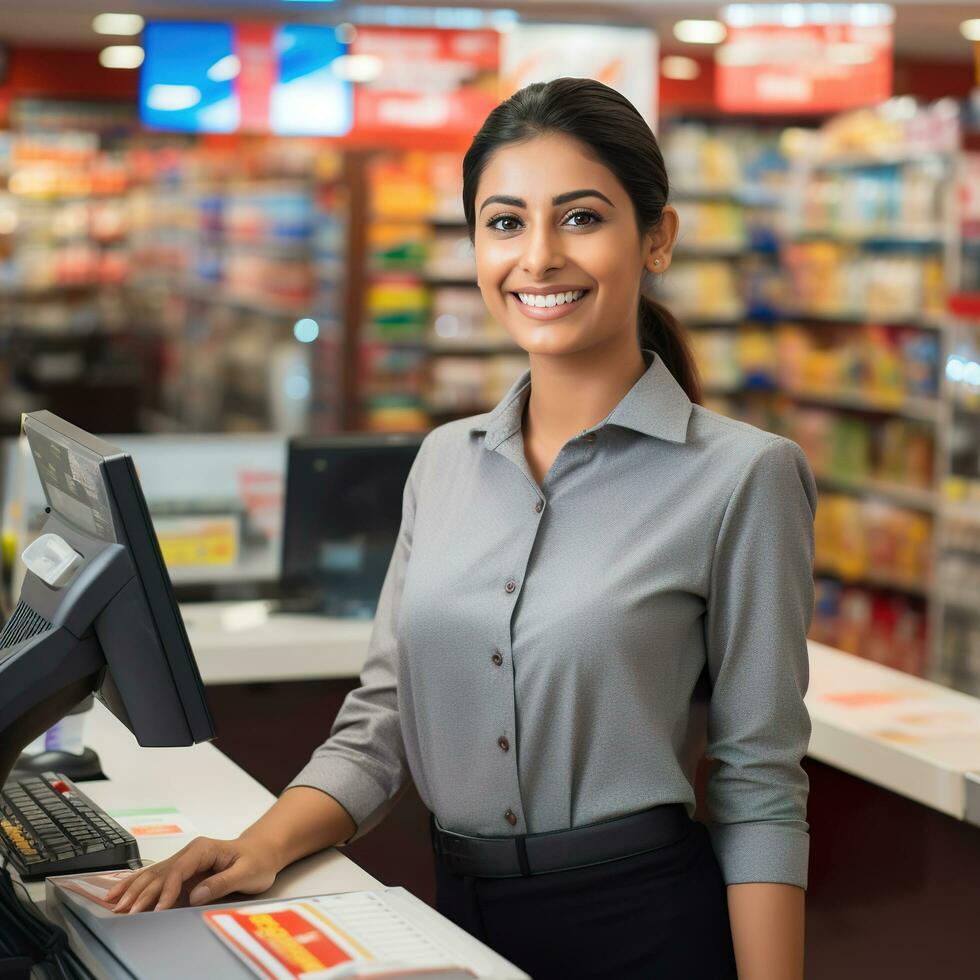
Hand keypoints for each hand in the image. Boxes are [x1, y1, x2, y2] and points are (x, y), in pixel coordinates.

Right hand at [104, 835, 279, 913]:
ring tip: (114, 904)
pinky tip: (120, 893)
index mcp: (203, 849)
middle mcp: (190, 854)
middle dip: (142, 893)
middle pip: (160, 874)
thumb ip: (222, 882)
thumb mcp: (246, 872)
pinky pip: (155, 880)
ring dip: (133, 890)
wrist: (261, 853)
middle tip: (125, 912)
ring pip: (152, 876)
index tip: (156, 909)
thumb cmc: (257, 861)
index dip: (166, 891)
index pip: (178, 871)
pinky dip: (136, 887)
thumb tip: (197, 894)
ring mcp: (183, 863)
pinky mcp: (181, 874)